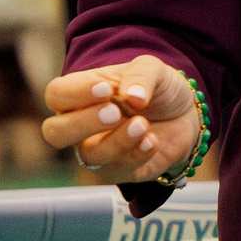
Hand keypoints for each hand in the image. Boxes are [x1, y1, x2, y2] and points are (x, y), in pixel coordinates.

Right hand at [41, 55, 199, 179]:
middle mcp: (81, 126)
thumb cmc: (157, 88)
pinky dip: (136, 156)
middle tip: (114, 113)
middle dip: (82, 124)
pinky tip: (152, 141)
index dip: (74, 94)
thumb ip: (140, 74)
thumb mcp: (153, 68)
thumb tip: (132, 96)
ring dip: (116, 141)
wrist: (185, 113)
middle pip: (55, 132)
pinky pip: (118, 172)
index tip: (106, 89)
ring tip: (142, 124)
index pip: (56, 95)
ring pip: (89, 156)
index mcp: (81, 95)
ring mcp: (97, 151)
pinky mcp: (120, 171)